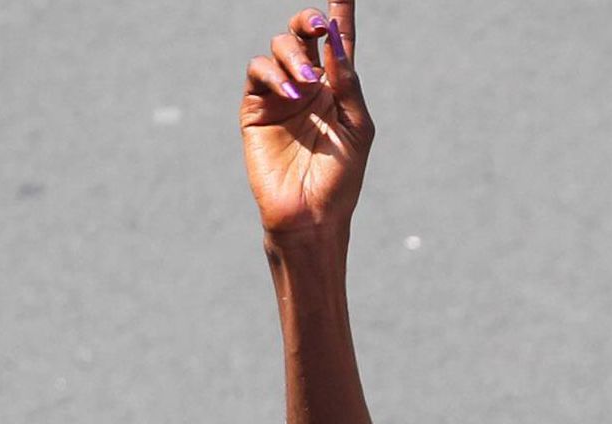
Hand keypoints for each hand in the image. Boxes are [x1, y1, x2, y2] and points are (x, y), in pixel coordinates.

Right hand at [242, 2, 373, 245]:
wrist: (311, 215)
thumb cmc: (341, 178)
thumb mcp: (357, 129)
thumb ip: (348, 84)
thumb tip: (335, 41)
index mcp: (337, 90)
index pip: (338, 44)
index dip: (340, 13)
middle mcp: (308, 86)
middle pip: (303, 35)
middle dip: (308, 22)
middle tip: (319, 27)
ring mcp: (280, 94)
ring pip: (278, 48)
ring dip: (293, 56)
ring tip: (306, 84)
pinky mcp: (255, 107)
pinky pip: (258, 72)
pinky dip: (273, 75)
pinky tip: (291, 94)